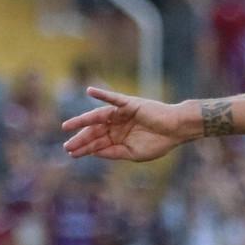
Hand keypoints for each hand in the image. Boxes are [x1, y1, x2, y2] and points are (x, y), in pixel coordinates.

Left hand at [61, 87, 192, 162]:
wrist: (176, 130)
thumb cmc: (159, 143)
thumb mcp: (132, 153)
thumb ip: (113, 152)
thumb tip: (94, 152)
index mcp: (118, 137)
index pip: (97, 142)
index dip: (84, 148)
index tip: (71, 154)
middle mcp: (116, 124)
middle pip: (94, 131)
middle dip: (81, 139)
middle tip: (67, 146)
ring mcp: (121, 113)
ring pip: (98, 117)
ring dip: (82, 121)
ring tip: (67, 126)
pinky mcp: (129, 104)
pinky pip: (113, 98)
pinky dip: (102, 94)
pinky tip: (90, 91)